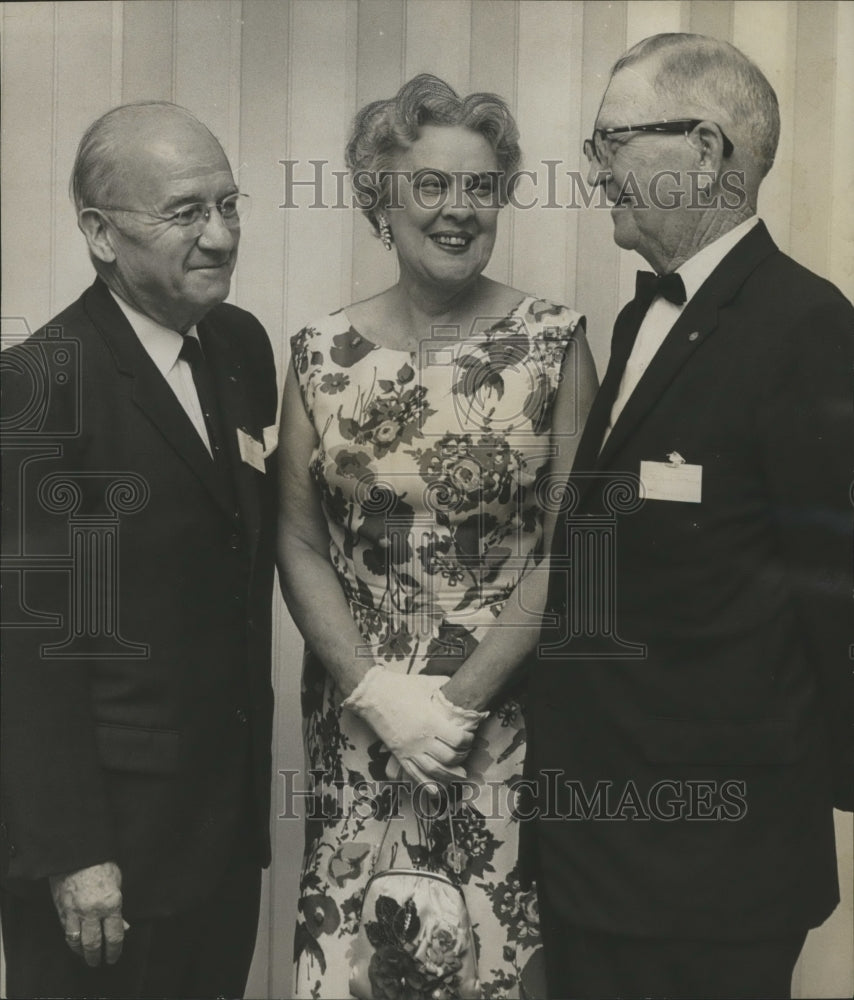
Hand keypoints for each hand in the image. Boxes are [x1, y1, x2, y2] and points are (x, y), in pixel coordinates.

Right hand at [49, 861, 125, 966]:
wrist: (76, 852)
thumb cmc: (101, 863)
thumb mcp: (117, 881)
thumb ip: (119, 906)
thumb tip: (124, 926)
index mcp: (111, 903)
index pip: (114, 935)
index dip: (115, 950)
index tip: (113, 957)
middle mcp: (92, 911)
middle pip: (94, 943)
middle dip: (97, 957)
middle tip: (99, 962)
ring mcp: (75, 912)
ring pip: (76, 941)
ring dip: (81, 953)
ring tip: (85, 956)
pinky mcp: (61, 909)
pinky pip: (66, 931)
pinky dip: (71, 940)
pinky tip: (75, 943)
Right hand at [344, 667, 487, 788]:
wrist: (372, 694)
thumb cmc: (400, 687)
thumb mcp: (426, 683)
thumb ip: (444, 686)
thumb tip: (459, 685)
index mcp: (430, 722)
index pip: (457, 740)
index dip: (468, 740)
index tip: (470, 736)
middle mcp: (421, 740)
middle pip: (449, 758)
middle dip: (462, 758)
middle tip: (467, 754)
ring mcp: (409, 749)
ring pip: (434, 771)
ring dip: (449, 776)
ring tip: (460, 777)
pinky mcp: (398, 754)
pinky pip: (414, 774)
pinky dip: (427, 785)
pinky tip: (437, 792)